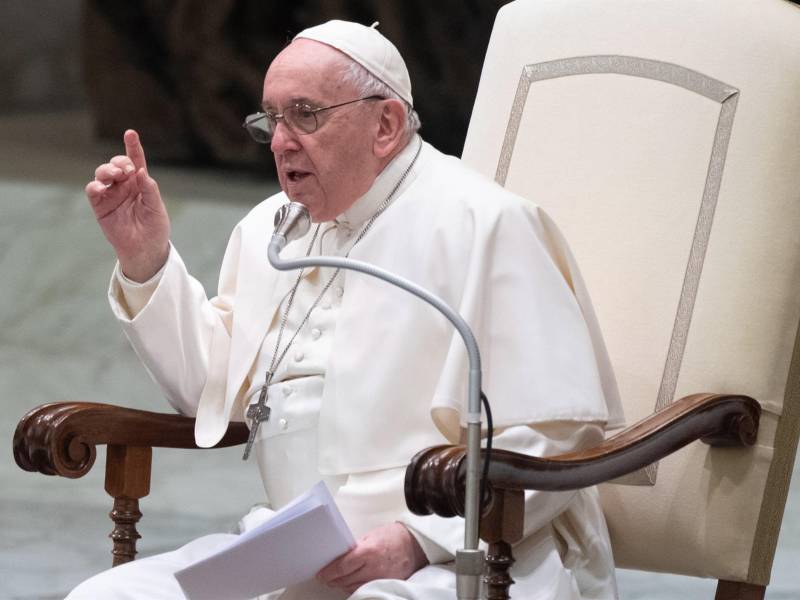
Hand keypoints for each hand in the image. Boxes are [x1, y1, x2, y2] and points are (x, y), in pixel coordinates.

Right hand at [85, 129, 169, 281]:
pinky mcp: (100, 206)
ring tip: (116, 175)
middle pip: (118, 164)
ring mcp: (111, 194)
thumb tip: (141, 171)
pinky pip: (93, 190)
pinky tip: (101, 186)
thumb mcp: (156, 207)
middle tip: (128, 170)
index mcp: (140, 183)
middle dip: (120, 162)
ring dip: (107, 170)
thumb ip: (149, 189)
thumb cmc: (155, 228)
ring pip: (103, 173)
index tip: (130, 133)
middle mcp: (124, 185)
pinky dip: (95, 185)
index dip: (133, 146)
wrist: (146, 249)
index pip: (136, 160)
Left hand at [317, 522, 427, 593]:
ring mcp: (380, 579)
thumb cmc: (392, 536)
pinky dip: (354, 587)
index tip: (321, 574)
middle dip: (332, 580)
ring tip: (335, 581)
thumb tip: (340, 556)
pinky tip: (349, 583)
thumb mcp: (370, 536)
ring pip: (353, 587)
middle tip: (325, 578)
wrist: (414, 544)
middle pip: (345, 580)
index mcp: (368, 552)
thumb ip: (355, 547)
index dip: (329, 572)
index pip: (342, 567)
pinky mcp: (385, 585)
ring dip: (342, 585)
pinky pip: (365, 589)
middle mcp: (373, 568)